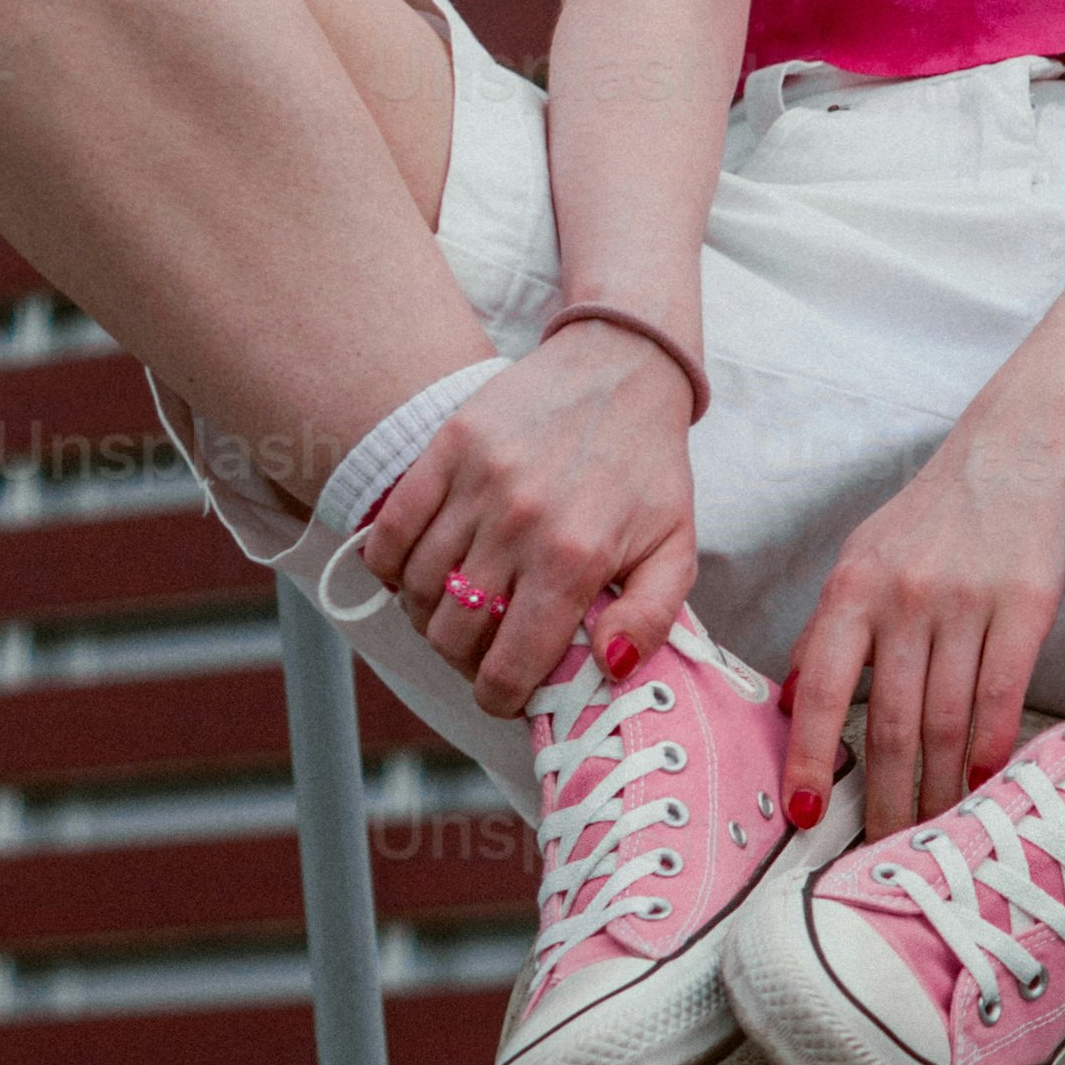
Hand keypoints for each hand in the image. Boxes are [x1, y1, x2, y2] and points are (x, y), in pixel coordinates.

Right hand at [352, 328, 695, 716]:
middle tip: (486, 648)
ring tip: (458, 609)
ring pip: (416, 591)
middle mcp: (520, 524)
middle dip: (465, 659)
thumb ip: (651, 619)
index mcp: (575, 559)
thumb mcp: (676, 548)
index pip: (508, 668)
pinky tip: (420, 571)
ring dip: (429, 615)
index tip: (507, 693)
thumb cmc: (649, 467)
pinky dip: (390, 568)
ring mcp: (477, 484)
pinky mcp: (446, 447)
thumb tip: (607, 671)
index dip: (500, 698)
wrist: (623, 366)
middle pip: (452, 636)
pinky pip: (389, 533)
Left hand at [783, 404, 1064, 837]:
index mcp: (853, 588)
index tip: (802, 816)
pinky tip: (982, 782)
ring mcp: (966, 602)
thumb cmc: (935, 512)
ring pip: (944, 719)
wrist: (1017, 447)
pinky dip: (989, 746)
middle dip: (880, 798)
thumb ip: (828, 628)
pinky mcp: (1026, 604)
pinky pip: (1001, 692)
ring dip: (936, 786)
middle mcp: (903, 598)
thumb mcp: (863, 556)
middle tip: (878, 854)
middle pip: (886, 721)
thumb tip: (788, 700)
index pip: (818, 690)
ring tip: (931, 832)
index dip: (807, 758)